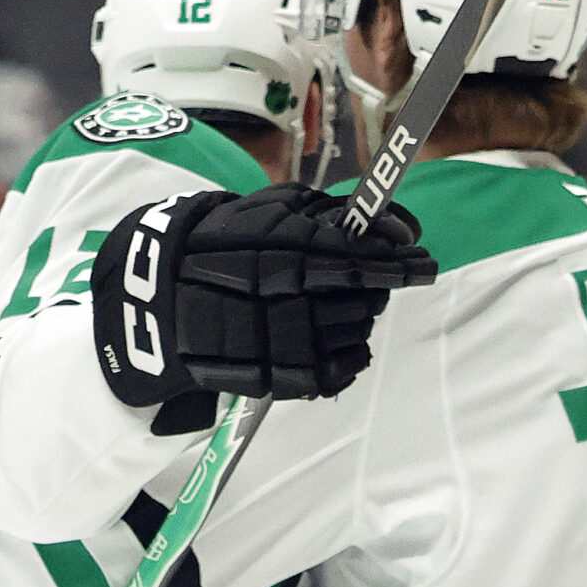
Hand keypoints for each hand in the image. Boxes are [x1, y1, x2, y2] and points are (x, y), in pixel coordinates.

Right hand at [91, 183, 435, 408]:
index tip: (423, 261)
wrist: (162, 296)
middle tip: (368, 279)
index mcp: (286, 251)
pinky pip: (347, 366)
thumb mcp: (270, 209)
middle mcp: (289, 297)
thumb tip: (394, 227)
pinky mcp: (287, 377)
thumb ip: (331, 214)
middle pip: (368, 297)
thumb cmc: (223, 243)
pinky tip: (332, 336)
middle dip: (376, 286)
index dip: (400, 262)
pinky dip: (350, 351)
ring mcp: (288, 340)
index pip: (362, 260)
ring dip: (359, 316)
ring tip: (333, 305)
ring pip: (360, 329)